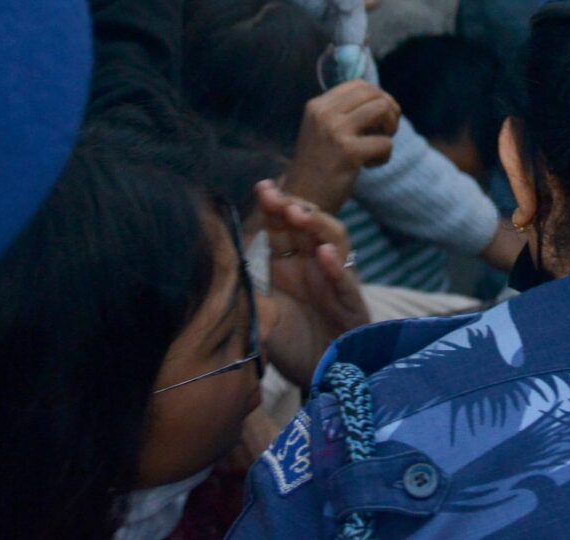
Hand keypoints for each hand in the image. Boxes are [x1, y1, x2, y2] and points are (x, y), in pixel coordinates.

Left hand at [255, 180, 369, 387]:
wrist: (322, 380)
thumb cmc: (292, 346)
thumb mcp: (261, 316)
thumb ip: (247, 293)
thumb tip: (217, 268)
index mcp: (290, 266)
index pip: (283, 227)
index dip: (274, 206)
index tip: (261, 188)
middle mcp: (314, 266)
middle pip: (308, 225)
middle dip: (293, 206)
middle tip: (274, 195)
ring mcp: (335, 282)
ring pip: (334, 241)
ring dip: (317, 225)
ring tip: (297, 215)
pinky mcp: (351, 305)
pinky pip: (346, 281)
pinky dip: (336, 266)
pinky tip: (324, 254)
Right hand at [286, 79, 400, 212]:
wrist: (302, 201)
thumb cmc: (319, 166)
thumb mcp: (325, 130)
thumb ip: (346, 113)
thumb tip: (383, 100)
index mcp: (318, 105)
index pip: (359, 84)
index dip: (378, 97)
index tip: (379, 118)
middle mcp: (324, 113)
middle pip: (374, 94)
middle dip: (389, 110)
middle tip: (385, 132)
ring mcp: (335, 131)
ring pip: (382, 109)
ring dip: (390, 128)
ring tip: (378, 146)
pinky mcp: (348, 152)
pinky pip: (385, 143)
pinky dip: (384, 155)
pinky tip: (369, 166)